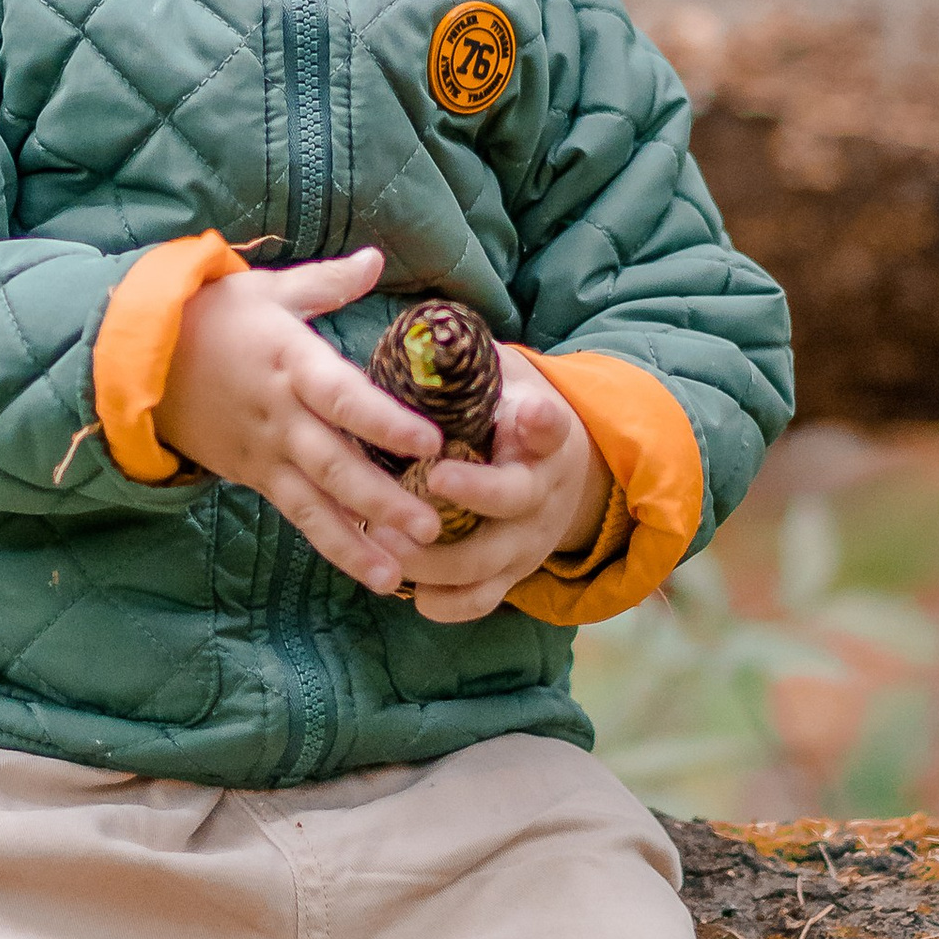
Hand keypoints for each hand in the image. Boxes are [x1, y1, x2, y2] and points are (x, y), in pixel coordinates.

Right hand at [158, 245, 447, 598]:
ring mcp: (264, 453)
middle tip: (428, 528)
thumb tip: (376, 258)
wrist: (137, 357)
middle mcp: (279, 416)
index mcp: (289, 363)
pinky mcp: (252, 475)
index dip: (384, 421)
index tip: (429, 441)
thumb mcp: (267, 291)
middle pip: (333, 464)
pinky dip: (330, 543)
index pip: (341, 397)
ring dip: (355, 542)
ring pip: (313, 505)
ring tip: (397, 577)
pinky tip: (367, 568)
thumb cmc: (211, 316)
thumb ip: (327, 283)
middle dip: (380, 500)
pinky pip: (296, 514)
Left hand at [398, 352, 607, 623]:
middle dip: (472, 493)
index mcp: (544, 433)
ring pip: (487, 560)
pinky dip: (446, 601)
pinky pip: (481, 599)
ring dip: (436, 557)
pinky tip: (405, 589)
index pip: (551, 424)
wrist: (555, 474)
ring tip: (383, 541)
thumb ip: (469, 363)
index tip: (524, 411)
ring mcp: (526, 539)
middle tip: (425, 479)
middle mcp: (542, 489)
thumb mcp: (504, 377)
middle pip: (514, 498)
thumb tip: (419, 337)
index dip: (540, 421)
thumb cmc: (507, 413)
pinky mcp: (509, 575)